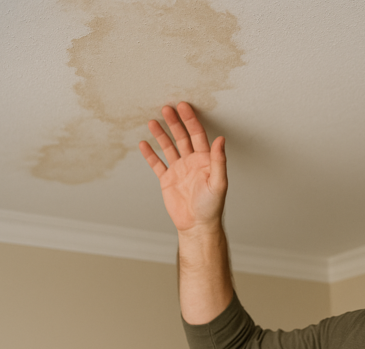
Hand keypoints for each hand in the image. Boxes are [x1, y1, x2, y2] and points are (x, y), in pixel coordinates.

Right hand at [139, 102, 227, 233]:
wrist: (197, 225)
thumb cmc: (212, 206)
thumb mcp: (218, 183)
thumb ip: (218, 161)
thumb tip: (221, 140)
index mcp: (205, 160)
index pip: (197, 135)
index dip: (191, 120)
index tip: (183, 106)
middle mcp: (192, 162)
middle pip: (182, 137)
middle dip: (175, 122)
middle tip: (166, 108)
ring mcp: (179, 170)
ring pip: (168, 147)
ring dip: (161, 134)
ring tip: (152, 121)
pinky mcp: (167, 180)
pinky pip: (157, 164)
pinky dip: (150, 154)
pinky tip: (144, 143)